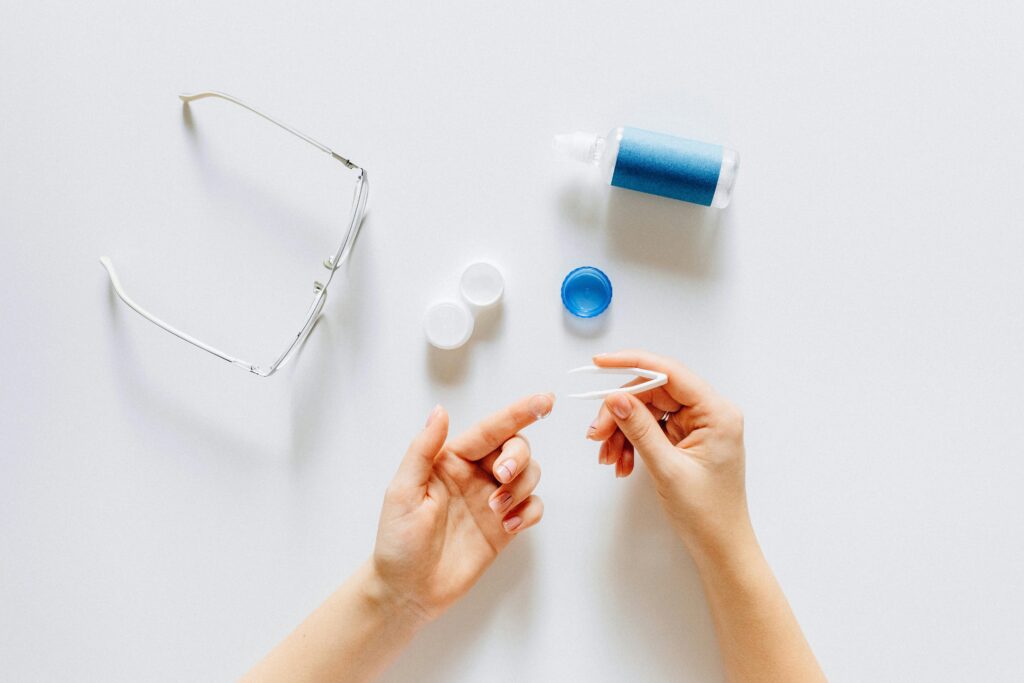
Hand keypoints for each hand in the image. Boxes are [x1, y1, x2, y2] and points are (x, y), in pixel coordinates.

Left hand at [372, 393, 553, 621]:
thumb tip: (440, 411)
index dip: (518, 412)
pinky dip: (528, 512)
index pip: (490, 429)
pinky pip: (533, 507)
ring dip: (521, 486)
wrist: (407, 590)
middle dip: (518, 456)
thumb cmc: (397, 541)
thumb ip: (423, 450)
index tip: (545, 401)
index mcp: (451, 459)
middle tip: (503, 475)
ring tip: (497, 510)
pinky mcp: (504, 527)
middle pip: (516, 447)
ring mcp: (492, 500)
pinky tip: (508, 526)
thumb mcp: (402, 491)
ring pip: (529, 475)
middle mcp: (475, 475)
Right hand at [586, 350, 748, 558]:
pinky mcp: (688, 438)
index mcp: (717, 413)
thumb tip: (615, 397)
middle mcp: (710, 412)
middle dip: (620, 411)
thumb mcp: (667, 468)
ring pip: (648, 410)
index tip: (600, 363)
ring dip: (623, 431)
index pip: (670, 372)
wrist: (720, 547)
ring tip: (608, 457)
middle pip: (654, 392)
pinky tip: (621, 461)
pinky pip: (652, 427)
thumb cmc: (707, 513)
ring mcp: (699, 425)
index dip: (632, 363)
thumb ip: (639, 428)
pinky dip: (632, 442)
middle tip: (596, 434)